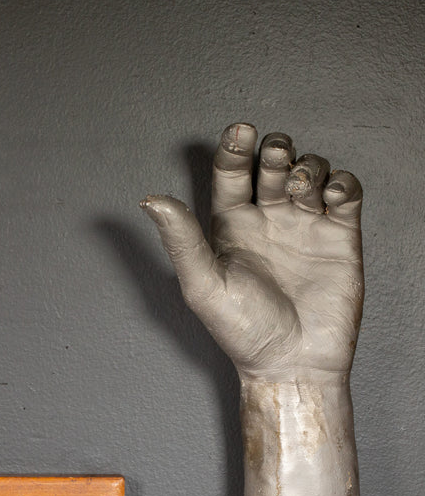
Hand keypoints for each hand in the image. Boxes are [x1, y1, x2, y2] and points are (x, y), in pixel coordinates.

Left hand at [141, 123, 362, 381]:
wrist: (292, 363)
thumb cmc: (243, 332)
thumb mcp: (203, 283)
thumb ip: (181, 239)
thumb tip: (150, 199)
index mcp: (230, 228)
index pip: (231, 174)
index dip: (235, 148)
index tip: (240, 131)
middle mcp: (266, 222)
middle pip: (272, 164)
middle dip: (274, 150)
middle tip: (274, 157)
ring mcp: (304, 227)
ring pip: (309, 171)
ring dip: (307, 165)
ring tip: (300, 186)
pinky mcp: (339, 237)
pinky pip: (345, 194)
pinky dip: (341, 183)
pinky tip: (330, 195)